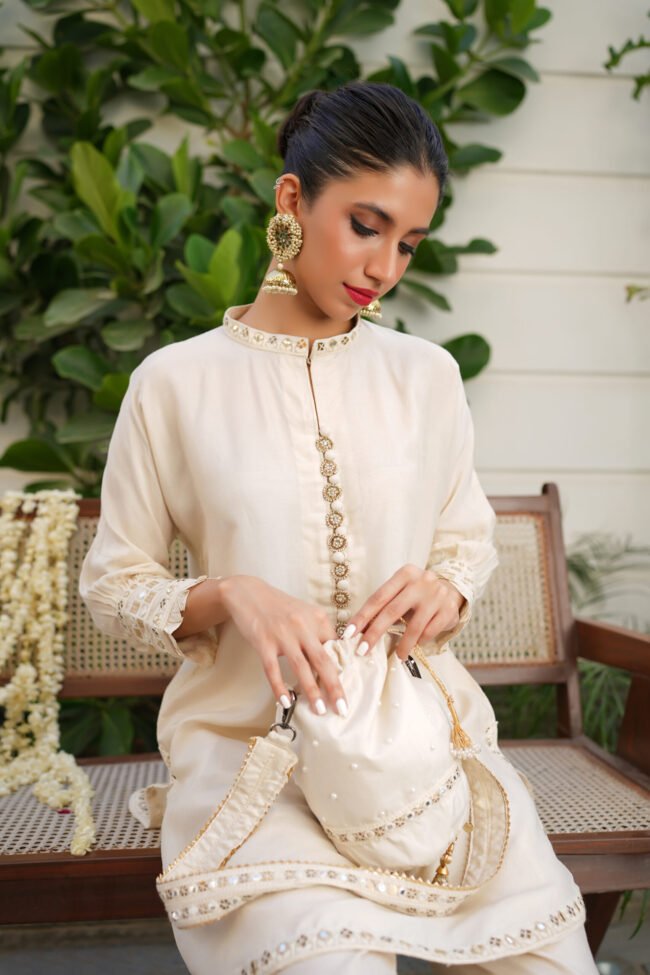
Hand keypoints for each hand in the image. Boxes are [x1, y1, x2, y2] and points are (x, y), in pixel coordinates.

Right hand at [219, 575, 346, 715]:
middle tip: (342, 708)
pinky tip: (286, 702)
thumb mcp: (305, 613)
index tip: (352, 687)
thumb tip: (334, 659)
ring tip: (320, 710)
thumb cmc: (279, 607)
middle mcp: (303, 626)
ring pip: (301, 667)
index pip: (336, 647)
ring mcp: (283, 634)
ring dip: (311, 691)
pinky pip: (272, 669)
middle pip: (323, 660)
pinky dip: (279, 687)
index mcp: (317, 618)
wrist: (247, 592)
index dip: (344, 668)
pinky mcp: (263, 642)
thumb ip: (319, 632)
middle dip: (334, 686)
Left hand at [344, 563, 465, 660]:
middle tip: (362, 650)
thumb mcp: (402, 591)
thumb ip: (385, 606)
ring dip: (403, 645)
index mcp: (404, 574)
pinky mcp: (449, 609)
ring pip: (414, 626)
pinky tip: (417, 645)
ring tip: (398, 656)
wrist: (452, 588)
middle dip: (375, 633)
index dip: (362, 616)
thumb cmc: (418, 593)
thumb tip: (360, 630)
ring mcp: (436, 595)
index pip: (378, 597)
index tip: (349, 633)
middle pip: (392, 611)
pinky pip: (430, 632)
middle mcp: (421, 581)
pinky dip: (421, 641)